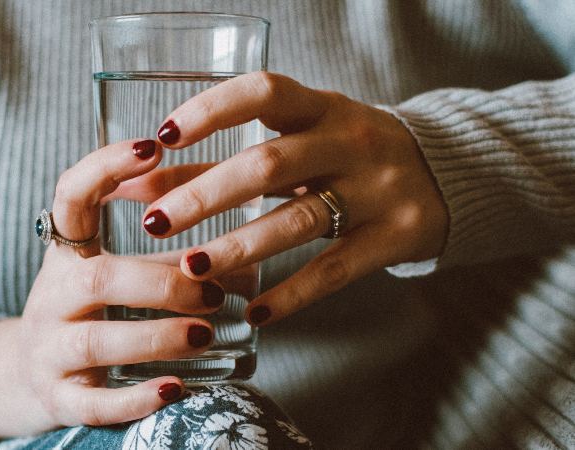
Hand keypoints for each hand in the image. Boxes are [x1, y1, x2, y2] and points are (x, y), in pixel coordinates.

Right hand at [0, 139, 223, 441]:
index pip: (70, 196)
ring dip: (157, 335)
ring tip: (205, 333)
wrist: (26, 376)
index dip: (105, 167)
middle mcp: (50, 297)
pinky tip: (175, 389)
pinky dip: (135, 398)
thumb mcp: (114, 276)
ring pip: (96, 341)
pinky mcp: (57, 399)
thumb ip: (168, 261)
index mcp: (66, 255)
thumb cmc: (88, 314)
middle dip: (160, 282)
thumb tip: (247, 261)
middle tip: (214, 291)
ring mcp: (48, 351)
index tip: (153, 146)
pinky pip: (93, 403)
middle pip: (97, 280)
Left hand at [140, 72, 448, 325]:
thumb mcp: (297, 142)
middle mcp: (351, 142)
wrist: (446, 174)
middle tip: (155, 222)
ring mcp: (377, 190)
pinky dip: (291, 294)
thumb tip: (141, 184)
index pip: (263, 92)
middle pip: (269, 164)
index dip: (211, 111)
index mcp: (322, 107)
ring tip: (190, 269)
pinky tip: (254, 313)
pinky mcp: (395, 236)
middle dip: (206, 195)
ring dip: (238, 247)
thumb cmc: (348, 153)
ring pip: (298, 220)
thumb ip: (221, 160)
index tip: (163, 136)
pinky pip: (335, 270)